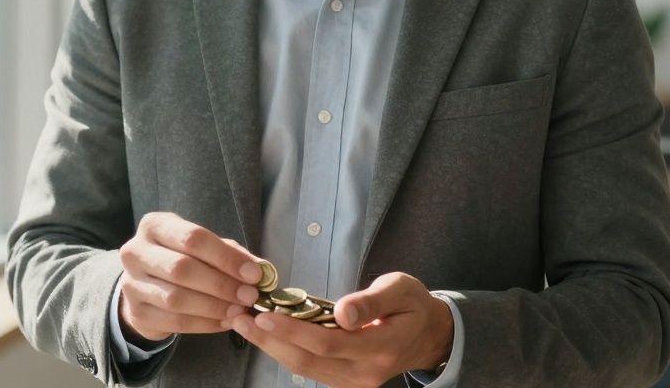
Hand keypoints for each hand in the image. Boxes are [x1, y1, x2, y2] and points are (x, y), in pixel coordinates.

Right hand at [116, 212, 265, 341]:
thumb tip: (262, 270)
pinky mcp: (137, 313)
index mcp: (155, 226)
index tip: (254, 274)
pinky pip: (175, 322)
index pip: (193, 238)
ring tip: (239, 311)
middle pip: (182, 268)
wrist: (145, 285)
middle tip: (249, 296)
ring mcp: (131, 284)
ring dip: (214, 306)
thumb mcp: (203, 248)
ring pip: (177, 299)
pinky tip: (224, 322)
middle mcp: (135, 252)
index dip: (226, 257)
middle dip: (221, 284)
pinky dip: (205, 324)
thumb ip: (231, 254)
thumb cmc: (181, 258)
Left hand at [228, 272, 453, 387]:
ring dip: (271, 347)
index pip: (327, 343)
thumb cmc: (413, 304)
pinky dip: (285, 352)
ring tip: (244, 324)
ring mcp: (354, 381)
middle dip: (270, 340)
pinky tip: (267, 335)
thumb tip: (343, 312)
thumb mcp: (400, 290)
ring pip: (304, 369)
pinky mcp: (346, 381)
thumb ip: (371, 302)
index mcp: (380, 348)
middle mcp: (365, 372)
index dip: (293, 330)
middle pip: (308, 361)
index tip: (264, 313)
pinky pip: (310, 369)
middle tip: (240, 317)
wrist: (429, 335)